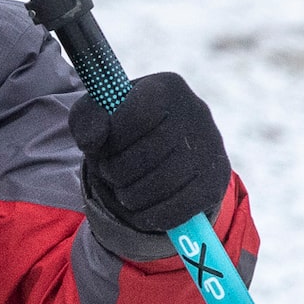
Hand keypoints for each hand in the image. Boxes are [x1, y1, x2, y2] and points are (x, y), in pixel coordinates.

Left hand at [65, 72, 232, 248]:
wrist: (167, 152)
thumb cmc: (124, 129)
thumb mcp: (98, 116)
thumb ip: (87, 120)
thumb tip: (93, 141)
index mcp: (167, 88)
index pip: (138, 114)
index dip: (113, 139)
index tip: (103, 148)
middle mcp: (197, 112)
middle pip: (150, 153)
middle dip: (117, 172)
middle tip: (109, 175)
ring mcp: (212, 148)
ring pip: (164, 184)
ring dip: (131, 196)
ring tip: (123, 191)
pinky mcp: (216, 181)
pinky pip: (181, 208)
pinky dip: (152, 215)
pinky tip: (140, 209)